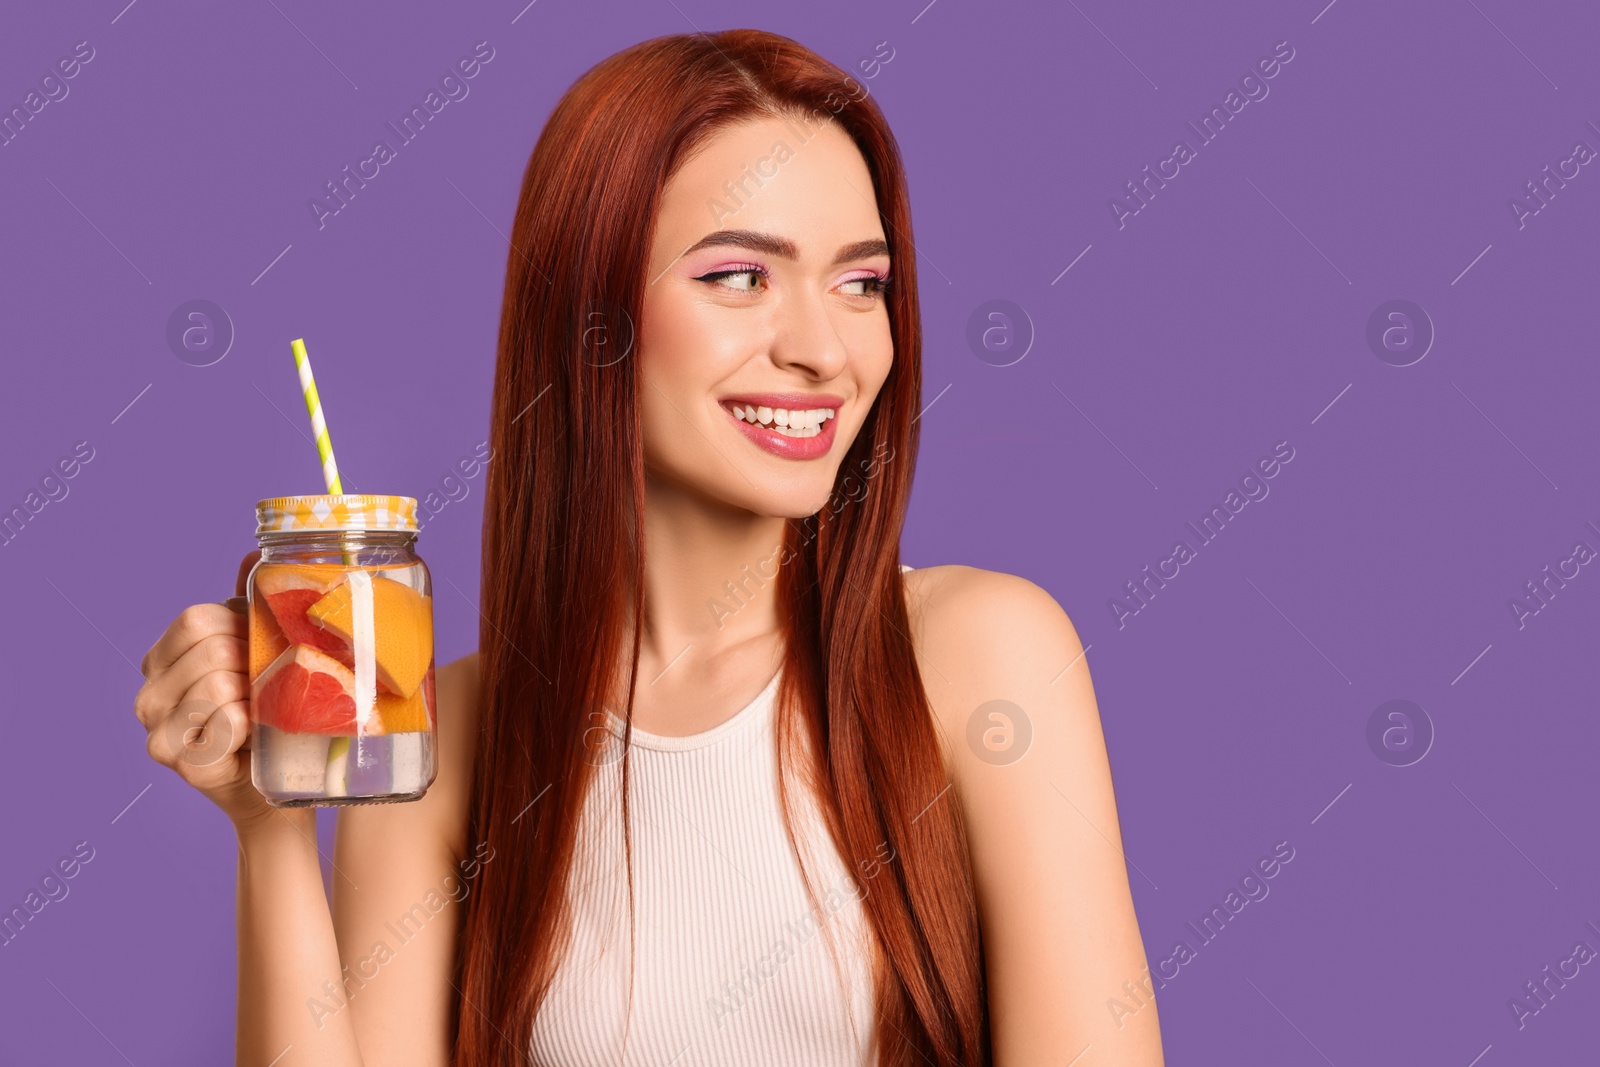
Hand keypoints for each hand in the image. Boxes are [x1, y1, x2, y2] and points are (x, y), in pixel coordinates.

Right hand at [135, 550, 280, 831]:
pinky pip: (225, 723)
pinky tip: (252, 738)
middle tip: (267, 687)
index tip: (260, 646)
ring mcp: (157, 729)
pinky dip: (250, 726)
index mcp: (163, 657)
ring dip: (254, 697)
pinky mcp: (176, 760)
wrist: (276, 782)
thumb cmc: (269, 712)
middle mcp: (149, 692)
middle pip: (210, 650)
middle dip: (251, 664)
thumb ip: (251, 607)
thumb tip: (254, 554)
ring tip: (262, 712)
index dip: (238, 626)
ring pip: (217, 686)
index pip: (195, 618)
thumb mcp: (259, 653)